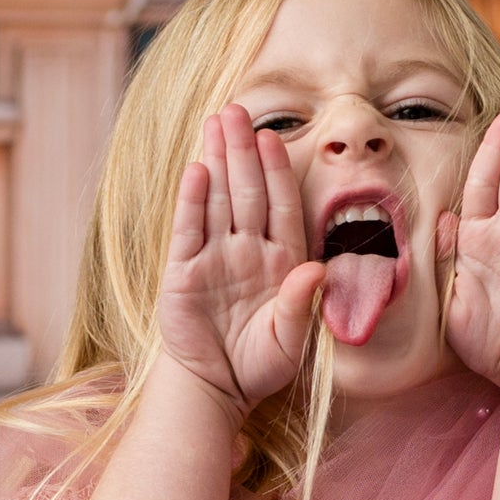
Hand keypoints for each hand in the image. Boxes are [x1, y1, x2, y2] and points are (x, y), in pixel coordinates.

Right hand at [156, 102, 325, 411]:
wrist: (214, 390)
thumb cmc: (258, 365)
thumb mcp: (289, 341)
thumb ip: (300, 305)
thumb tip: (316, 270)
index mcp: (280, 261)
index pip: (281, 206)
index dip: (278, 172)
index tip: (276, 138)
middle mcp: (247, 251)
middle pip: (247, 191)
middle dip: (243, 150)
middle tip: (238, 109)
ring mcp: (214, 257)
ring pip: (217, 199)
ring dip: (217, 160)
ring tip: (215, 121)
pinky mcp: (183, 272)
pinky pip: (188, 230)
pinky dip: (192, 201)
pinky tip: (195, 170)